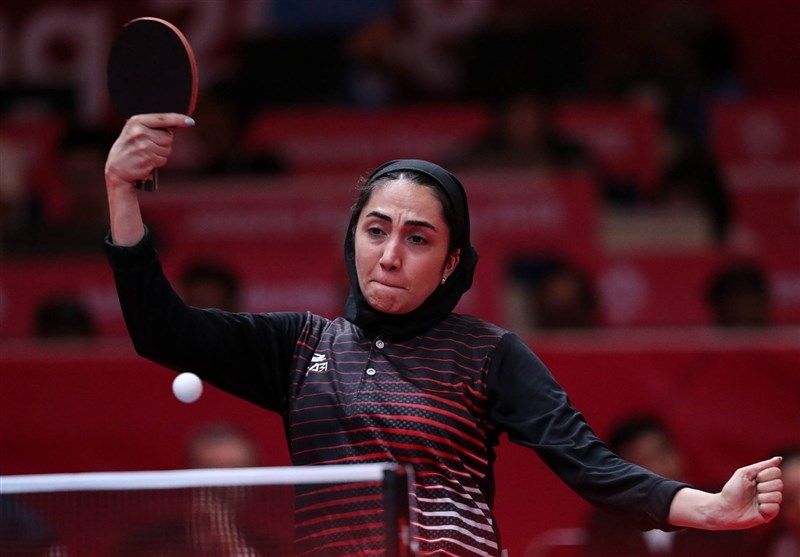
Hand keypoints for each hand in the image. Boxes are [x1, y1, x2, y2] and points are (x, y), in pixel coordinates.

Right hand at [105, 113, 193, 188]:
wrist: (116, 170)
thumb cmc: (130, 149)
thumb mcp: (136, 132)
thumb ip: (153, 126)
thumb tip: (180, 122)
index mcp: (136, 121)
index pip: (162, 118)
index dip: (178, 120)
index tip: (189, 122)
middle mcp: (139, 132)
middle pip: (169, 137)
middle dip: (163, 143)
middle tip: (149, 147)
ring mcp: (143, 146)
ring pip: (167, 149)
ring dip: (161, 154)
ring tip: (146, 154)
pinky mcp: (147, 159)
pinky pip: (163, 160)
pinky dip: (158, 162)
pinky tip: (146, 162)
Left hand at [668, 456, 782, 529]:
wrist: (724, 508)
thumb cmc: (732, 490)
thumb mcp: (744, 473)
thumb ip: (762, 466)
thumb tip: (778, 459)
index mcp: (763, 479)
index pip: (776, 472)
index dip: (765, 475)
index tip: (754, 478)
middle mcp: (769, 490)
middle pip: (779, 484)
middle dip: (763, 486)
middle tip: (754, 490)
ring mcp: (770, 502)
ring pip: (778, 496)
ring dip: (763, 497)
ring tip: (754, 500)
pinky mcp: (770, 514)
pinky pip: (775, 507)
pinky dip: (764, 507)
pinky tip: (757, 509)